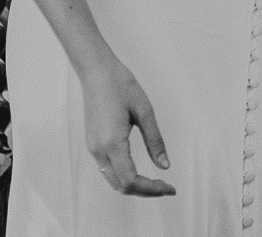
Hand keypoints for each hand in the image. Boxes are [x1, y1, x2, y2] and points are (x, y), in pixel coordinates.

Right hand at [77, 56, 174, 196]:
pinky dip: (124, 176)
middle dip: (144, 191)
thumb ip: (155, 141)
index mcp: (112, 143)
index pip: (131, 180)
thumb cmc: (119, 84)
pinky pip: (107, 170)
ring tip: (155, 181)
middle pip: (121, 186)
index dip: (151, 189)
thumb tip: (165, 165)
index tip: (169, 188)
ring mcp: (93, 147)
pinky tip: (138, 170)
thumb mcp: (144, 111)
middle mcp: (99, 150)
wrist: (95, 70)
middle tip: (165, 187)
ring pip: (112, 180)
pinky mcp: (92, 143)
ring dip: (134, 185)